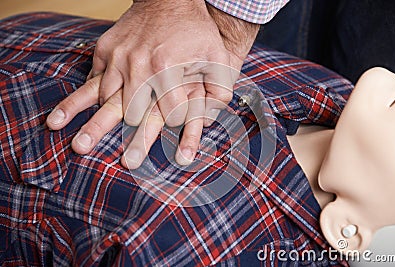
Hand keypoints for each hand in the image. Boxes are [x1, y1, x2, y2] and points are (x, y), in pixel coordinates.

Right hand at [47, 0, 259, 168]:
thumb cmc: (194, 30)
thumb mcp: (216, 55)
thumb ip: (220, 86)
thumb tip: (216, 113)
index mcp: (168, 69)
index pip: (171, 112)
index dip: (178, 125)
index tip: (178, 132)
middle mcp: (139, 66)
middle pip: (132, 113)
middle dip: (132, 141)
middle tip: (125, 164)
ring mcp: (118, 58)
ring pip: (104, 99)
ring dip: (93, 124)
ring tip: (78, 145)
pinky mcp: (105, 50)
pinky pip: (92, 79)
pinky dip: (81, 98)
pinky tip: (65, 115)